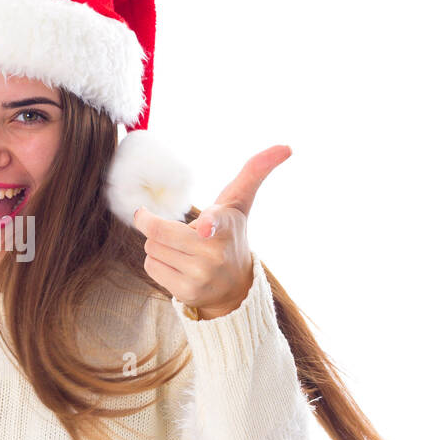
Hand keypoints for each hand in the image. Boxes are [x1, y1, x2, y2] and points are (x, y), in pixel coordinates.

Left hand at [132, 145, 290, 318]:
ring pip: (152, 248)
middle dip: (151, 223)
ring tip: (181, 249)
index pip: (217, 222)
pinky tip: (178, 265)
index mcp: (227, 227)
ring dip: (158, 244)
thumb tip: (287, 147)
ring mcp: (201, 276)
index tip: (205, 227)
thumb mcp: (240, 202)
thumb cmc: (232, 233)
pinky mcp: (187, 292)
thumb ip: (255, 171)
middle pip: (159, 232)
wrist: (234, 286)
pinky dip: (158, 262)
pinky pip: (151, 267)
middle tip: (155, 219)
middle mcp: (214, 253)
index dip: (208, 223)